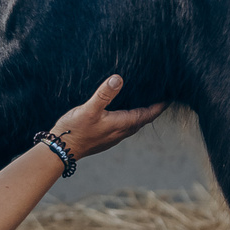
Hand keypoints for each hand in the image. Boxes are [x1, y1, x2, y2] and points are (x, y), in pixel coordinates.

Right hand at [50, 74, 166, 159]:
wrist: (60, 151)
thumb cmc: (74, 130)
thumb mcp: (89, 109)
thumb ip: (104, 94)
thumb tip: (118, 78)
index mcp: (121, 124)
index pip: (146, 115)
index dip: (158, 106)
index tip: (168, 98)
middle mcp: (119, 133)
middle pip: (142, 121)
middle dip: (152, 110)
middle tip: (160, 99)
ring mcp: (111, 137)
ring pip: (132, 125)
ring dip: (140, 116)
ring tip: (144, 104)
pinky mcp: (103, 139)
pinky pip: (122, 128)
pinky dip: (128, 119)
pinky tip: (121, 114)